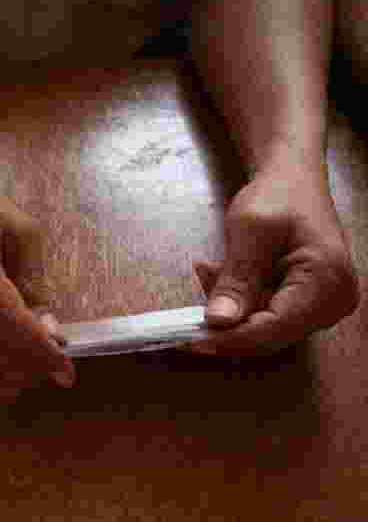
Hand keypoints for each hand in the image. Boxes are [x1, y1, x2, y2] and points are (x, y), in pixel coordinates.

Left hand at [191, 154, 359, 354]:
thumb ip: (236, 278)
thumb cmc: (278, 196)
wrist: (293, 181)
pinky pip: (264, 316)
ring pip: (262, 328)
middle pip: (269, 334)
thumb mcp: (250, 230)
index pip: (273, 329)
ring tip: (210, 268)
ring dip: (229, 306)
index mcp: (327, 281)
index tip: (189, 339)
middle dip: (226, 320)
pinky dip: (238, 301)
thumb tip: (218, 322)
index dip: (229, 339)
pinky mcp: (305, 305)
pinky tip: (222, 273)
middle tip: (195, 291)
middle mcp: (333, 301)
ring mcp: (321, 306)